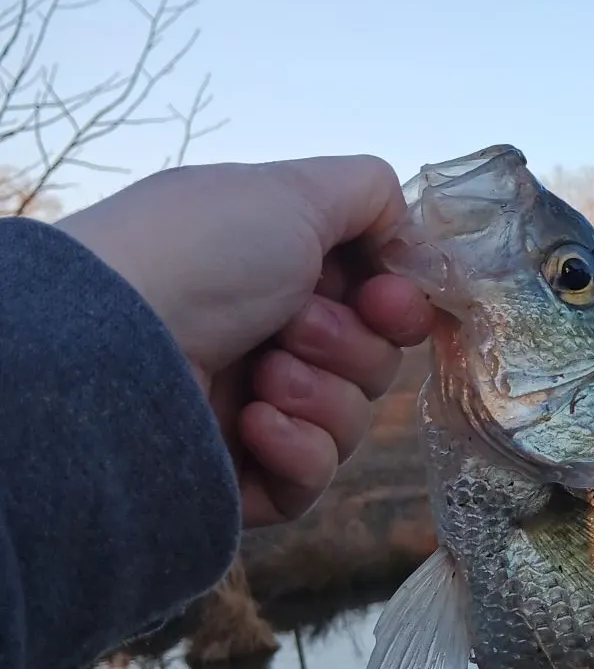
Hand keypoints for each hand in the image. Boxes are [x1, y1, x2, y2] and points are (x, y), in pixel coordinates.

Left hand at [60, 156, 434, 527]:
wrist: (106, 350)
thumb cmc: (198, 255)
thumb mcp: (294, 191)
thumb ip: (372, 193)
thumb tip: (411, 237)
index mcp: (281, 273)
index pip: (380, 301)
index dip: (399, 303)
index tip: (389, 299)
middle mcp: (269, 337)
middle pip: (376, 359)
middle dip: (351, 344)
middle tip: (295, 328)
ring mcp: (253, 409)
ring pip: (353, 419)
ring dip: (323, 392)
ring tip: (264, 375)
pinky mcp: (242, 476)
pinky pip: (314, 477)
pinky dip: (299, 448)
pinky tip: (254, 422)